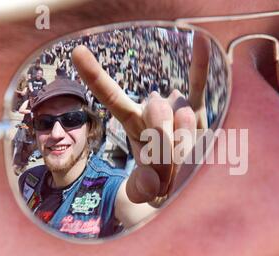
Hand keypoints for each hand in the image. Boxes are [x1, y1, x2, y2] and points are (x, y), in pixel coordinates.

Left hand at [72, 35, 209, 203]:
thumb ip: (141, 189)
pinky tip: (202, 40)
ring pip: (183, 118)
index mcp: (133, 124)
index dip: (96, 77)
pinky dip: (200, 68)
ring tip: (181, 165)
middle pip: (157, 115)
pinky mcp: (197, 110)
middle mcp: (151, 109)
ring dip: (186, 149)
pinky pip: (198, 88)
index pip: (113, 99)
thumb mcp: (143, 191)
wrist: (184, 181)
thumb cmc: (159, 183)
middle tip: (166, 176)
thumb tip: (151, 183)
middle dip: (165, 149)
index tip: (77, 52)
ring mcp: (175, 107)